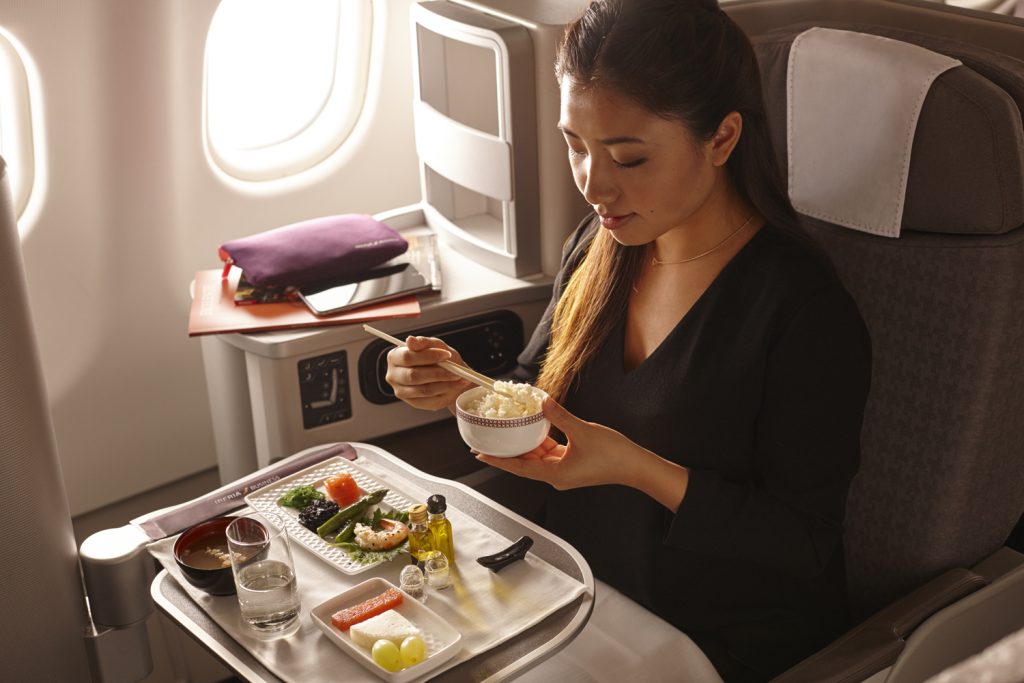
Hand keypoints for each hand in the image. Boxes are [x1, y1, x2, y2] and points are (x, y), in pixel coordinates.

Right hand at [384, 336, 471, 410]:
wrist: (448, 374)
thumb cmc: (439, 358)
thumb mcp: (435, 345)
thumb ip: (424, 342)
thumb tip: (410, 340)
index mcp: (394, 357)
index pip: (407, 357)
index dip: (428, 356)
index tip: (446, 355)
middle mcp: (393, 375)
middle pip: (413, 376)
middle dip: (438, 373)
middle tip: (455, 371)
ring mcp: (401, 391)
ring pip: (424, 390)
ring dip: (445, 384)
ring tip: (458, 378)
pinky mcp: (413, 403)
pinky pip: (430, 400)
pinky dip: (445, 393)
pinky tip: (454, 386)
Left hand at [475, 396, 645, 489]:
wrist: (635, 466)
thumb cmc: (613, 456)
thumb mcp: (582, 430)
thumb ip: (560, 416)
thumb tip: (543, 402)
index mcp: (555, 474)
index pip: (518, 468)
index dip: (498, 460)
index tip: (480, 454)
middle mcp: (556, 476)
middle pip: (525, 463)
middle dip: (507, 451)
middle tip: (489, 440)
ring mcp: (564, 472)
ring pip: (537, 458)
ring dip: (525, 445)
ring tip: (509, 432)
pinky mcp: (572, 465)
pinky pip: (550, 454)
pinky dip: (541, 443)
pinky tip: (536, 429)